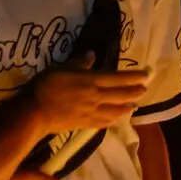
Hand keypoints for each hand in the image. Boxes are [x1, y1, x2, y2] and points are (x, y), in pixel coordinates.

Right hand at [32, 52, 149, 134]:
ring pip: (115, 110)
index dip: (133, 77)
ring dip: (127, 108)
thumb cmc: (45, 87)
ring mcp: (92, 112)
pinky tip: (116, 119)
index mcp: (90, 81)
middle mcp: (96, 97)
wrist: (34, 113)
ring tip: (135, 106)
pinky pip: (103, 122)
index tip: (146, 76)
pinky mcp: (85, 124)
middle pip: (121, 95)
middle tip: (145, 90)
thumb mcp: (60, 69)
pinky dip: (112, 120)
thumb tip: (92, 55)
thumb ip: (78, 64)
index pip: (117, 78)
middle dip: (135, 92)